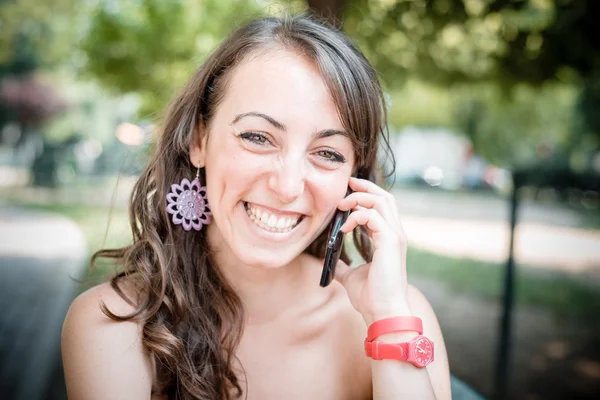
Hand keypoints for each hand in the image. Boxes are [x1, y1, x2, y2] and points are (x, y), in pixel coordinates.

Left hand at [333, 177, 411, 325]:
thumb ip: (343, 266)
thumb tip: (328, 261)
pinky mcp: (391, 242)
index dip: (365, 196)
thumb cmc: (371, 297)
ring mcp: (395, 237)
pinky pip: (373, 216)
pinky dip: (356, 217)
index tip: (347, 193)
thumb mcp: (352, 277)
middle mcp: (395, 234)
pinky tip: (343, 229)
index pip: (381, 208)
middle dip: (365, 187)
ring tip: (341, 205)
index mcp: (389, 239)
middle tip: (347, 182)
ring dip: (359, 198)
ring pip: (381, 201)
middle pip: (385, 198)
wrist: (382, 313)